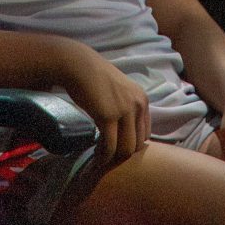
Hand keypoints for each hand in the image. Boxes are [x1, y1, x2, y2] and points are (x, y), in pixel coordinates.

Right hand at [58, 45, 150, 166]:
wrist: (80, 66)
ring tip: (102, 158)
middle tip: (109, 157)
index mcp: (142, 100)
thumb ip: (128, 108)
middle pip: (137, 144)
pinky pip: (110, 145)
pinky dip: (104, 156)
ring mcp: (124, 110)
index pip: (145, 134)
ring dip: (114, 158)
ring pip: (126, 148)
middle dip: (123, 155)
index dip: (132, 144)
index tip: (118, 148)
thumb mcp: (121, 92)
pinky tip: (97, 158)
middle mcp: (137, 105)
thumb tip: (127, 131)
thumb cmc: (96, 78)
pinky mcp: (108, 116)